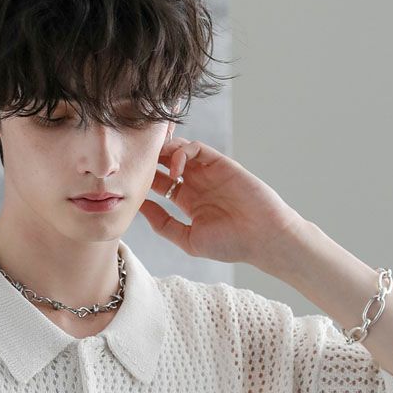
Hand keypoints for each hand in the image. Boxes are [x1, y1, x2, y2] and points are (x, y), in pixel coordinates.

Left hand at [137, 134, 308, 271]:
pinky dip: (182, 151)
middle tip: (137, 168)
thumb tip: (140, 209)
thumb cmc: (230, 244)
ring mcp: (208, 171)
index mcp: (188, 201)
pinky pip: (196, 147)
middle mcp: (197, 183)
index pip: (159, 184)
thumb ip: (164, 224)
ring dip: (163, 154)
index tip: (130, 186)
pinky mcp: (220, 162)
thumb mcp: (189, 239)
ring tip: (155, 167)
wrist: (262, 237)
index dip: (144, 182)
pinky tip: (176, 169)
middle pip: (165, 163)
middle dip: (150, 162)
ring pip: (178, 151)